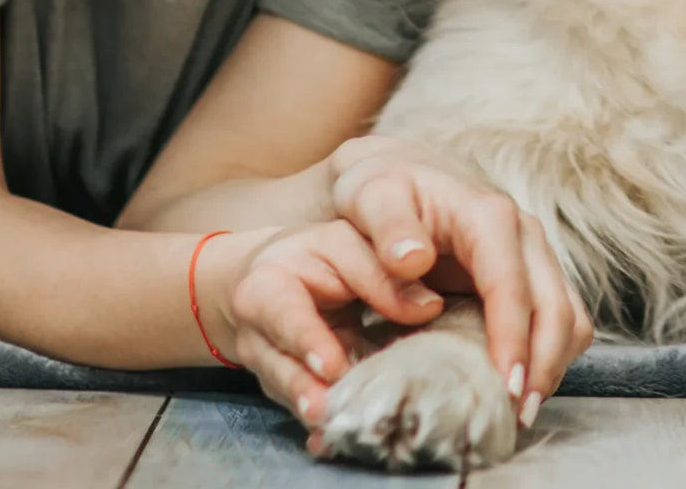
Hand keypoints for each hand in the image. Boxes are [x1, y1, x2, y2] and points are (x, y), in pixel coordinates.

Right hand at [207, 220, 446, 428]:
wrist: (274, 276)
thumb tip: (428, 306)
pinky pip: (299, 406)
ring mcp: (267, 364)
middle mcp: (257, 332)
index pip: (287, 313)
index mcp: (266, 285)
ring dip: (310, 409)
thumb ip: (380, 271)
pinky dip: (316, 424)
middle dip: (302, 387)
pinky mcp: (283, 386)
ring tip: (330, 425)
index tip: (332, 367)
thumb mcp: (347, 244)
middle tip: (326, 409)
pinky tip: (329, 441)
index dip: (308, 341)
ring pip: (287, 392)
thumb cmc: (319, 255)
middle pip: (277, 363)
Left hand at [321, 136, 590, 429]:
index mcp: (488, 216)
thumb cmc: (381, 189)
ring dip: (552, 364)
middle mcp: (524, 233)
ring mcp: (533, 254)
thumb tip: (413, 259)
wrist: (401, 173)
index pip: (513, 284)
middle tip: (515, 416)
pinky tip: (521, 384)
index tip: (505, 387)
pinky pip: (560, 318)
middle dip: (542, 363)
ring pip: (568, 315)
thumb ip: (388, 225)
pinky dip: (550, 354)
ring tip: (519, 411)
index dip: (513, 337)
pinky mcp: (532, 274)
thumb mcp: (371, 196)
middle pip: (555, 305)